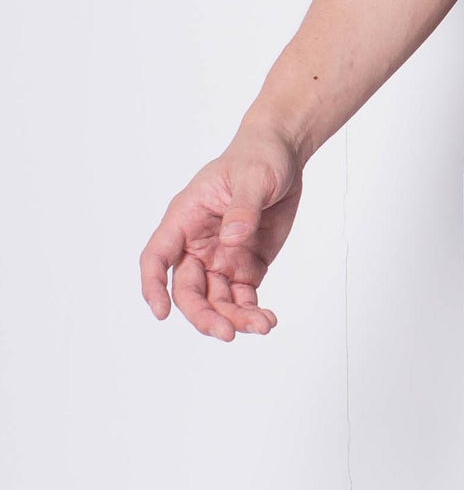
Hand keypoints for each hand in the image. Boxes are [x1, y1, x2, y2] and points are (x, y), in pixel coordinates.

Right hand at [139, 129, 303, 340]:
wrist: (284, 156)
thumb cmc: (258, 157)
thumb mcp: (252, 178)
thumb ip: (242, 209)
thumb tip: (232, 239)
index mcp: (185, 218)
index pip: (157, 257)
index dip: (153, 286)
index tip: (161, 312)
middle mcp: (197, 244)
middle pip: (187, 290)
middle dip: (204, 315)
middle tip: (227, 333)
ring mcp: (221, 257)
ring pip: (216, 300)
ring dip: (234, 318)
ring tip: (262, 326)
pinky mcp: (246, 266)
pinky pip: (242, 297)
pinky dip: (252, 312)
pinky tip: (267, 321)